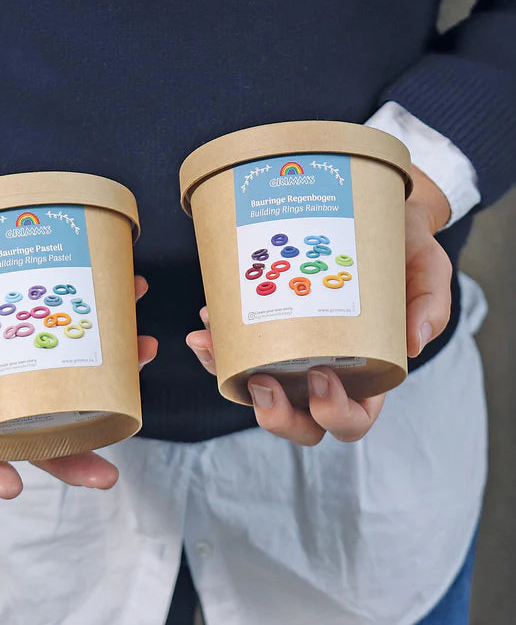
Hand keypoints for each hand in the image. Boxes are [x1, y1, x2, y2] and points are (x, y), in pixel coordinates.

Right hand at [0, 173, 157, 497]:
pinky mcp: (57, 316)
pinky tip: (133, 292)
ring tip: (145, 348)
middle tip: (109, 476)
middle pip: (43, 429)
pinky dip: (114, 310)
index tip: (12, 491)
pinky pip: (90, 322)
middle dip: (78, 451)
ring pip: (81, 377)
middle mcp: (10, 378)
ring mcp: (39, 350)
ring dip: (119, 369)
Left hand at [186, 167, 451, 445]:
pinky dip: (216, 348)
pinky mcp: (264, 333)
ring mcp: (289, 357)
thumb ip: (430, 304)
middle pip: (299, 422)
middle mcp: (325, 374)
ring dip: (227, 376)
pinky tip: (206, 325)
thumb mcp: (428, 269)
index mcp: (367, 375)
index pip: (351, 418)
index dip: (334, 413)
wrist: (366, 214)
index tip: (321, 374)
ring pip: (256, 391)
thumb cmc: (401, 251)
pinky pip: (235, 355)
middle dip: (275, 415)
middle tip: (261, 382)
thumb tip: (414, 342)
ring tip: (209, 344)